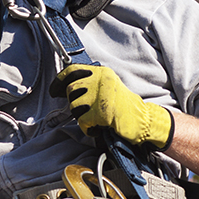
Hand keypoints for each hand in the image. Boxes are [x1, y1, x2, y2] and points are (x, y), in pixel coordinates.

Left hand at [49, 64, 173, 149]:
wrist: (144, 120)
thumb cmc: (123, 106)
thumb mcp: (107, 87)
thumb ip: (89, 84)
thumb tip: (63, 88)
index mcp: (101, 72)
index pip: (73, 70)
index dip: (59, 81)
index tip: (54, 91)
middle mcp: (101, 80)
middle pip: (71, 90)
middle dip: (75, 104)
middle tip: (86, 112)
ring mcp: (101, 95)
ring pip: (75, 107)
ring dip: (82, 117)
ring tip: (95, 119)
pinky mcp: (102, 112)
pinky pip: (83, 121)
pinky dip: (88, 128)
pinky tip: (99, 128)